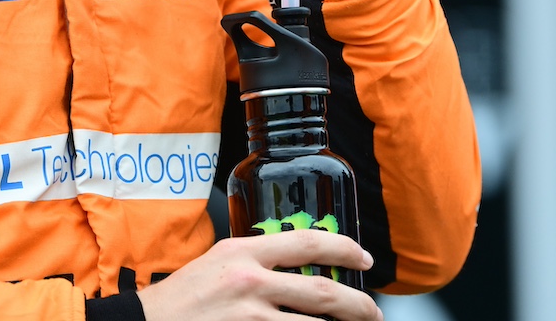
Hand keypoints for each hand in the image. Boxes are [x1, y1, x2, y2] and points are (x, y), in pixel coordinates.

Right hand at [138, 231, 381, 320]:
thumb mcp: (219, 261)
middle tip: (374, 313)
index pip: (309, 242)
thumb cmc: (182, 297)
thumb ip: (257, 259)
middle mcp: (249, 282)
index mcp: (243, 251)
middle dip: (358, 306)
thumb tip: (300, 262)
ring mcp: (247, 317)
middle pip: (322, 292)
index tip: (364, 259)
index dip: (346, 250)